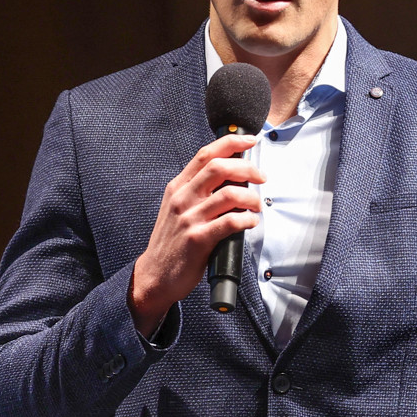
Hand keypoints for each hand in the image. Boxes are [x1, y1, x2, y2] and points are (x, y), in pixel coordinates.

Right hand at [127, 134, 264, 335]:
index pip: (205, 155)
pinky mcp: (198, 239)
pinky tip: (250, 223)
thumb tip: (231, 177)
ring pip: (229, 194)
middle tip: (262, 177)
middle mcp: (182, 198)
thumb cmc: (172, 242)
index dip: (231, 143)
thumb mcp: (177, 209)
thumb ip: (197, 191)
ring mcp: (189, 218)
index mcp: (178, 187)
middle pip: (219, 168)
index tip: (250, 141)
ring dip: (251, 198)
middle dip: (247, 168)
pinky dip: (246, 220)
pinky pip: (230, 222)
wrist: (155, 274)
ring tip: (257, 206)